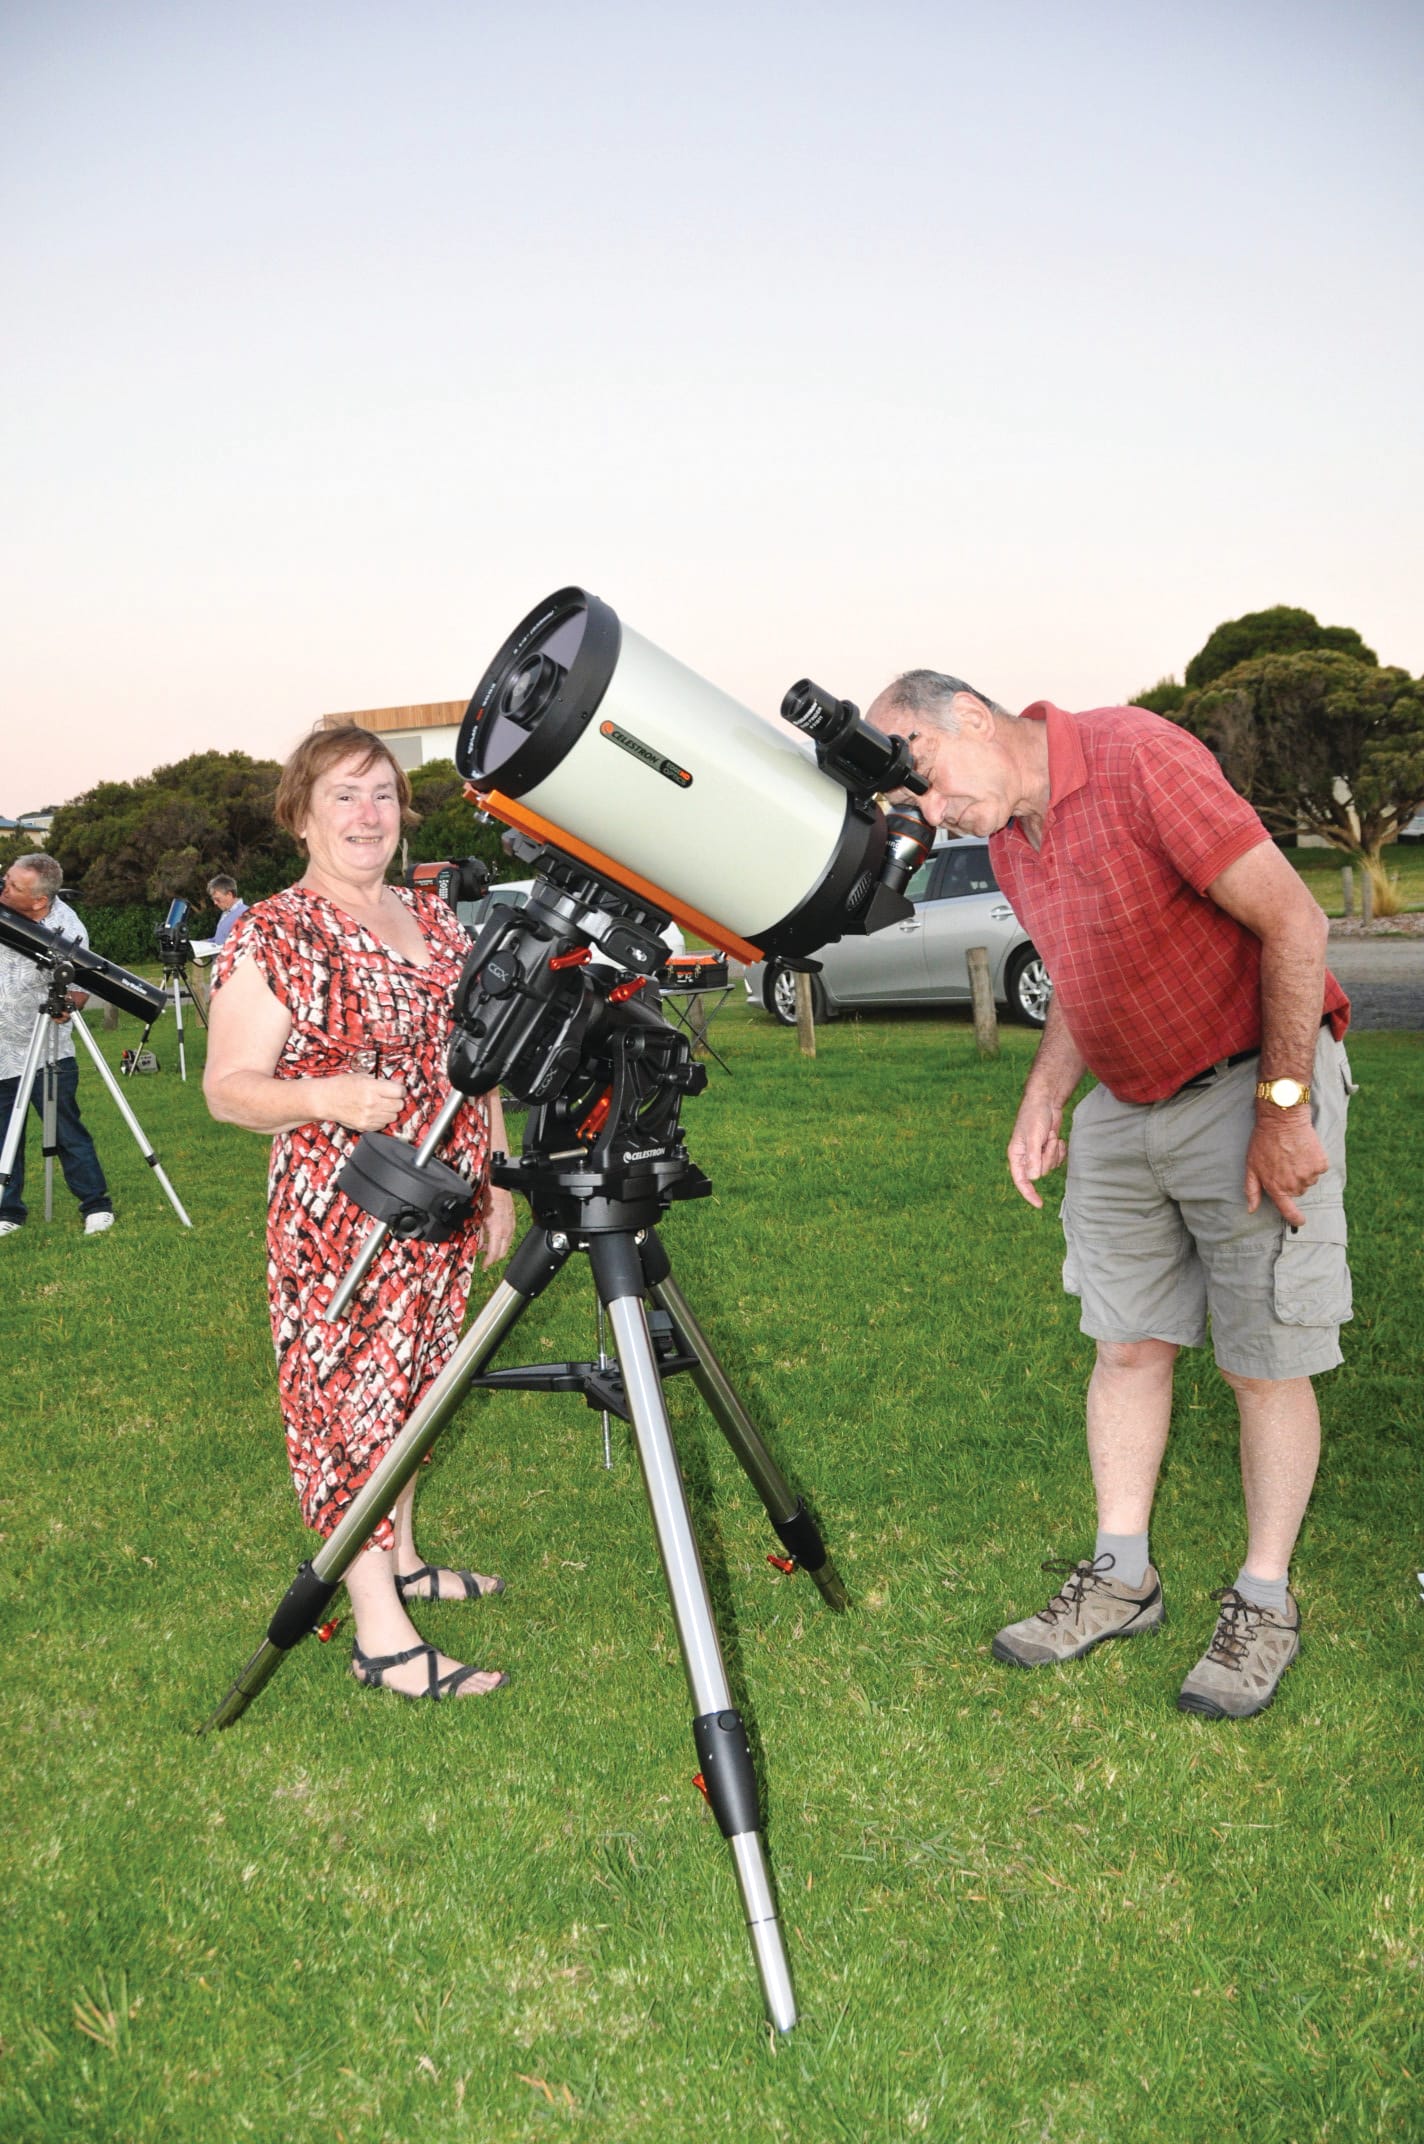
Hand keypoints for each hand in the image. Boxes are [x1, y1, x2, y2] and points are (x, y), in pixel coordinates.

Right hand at [324, 1074, 405, 1131]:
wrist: (325, 1100)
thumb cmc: (341, 1086)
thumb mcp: (361, 1076)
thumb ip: (379, 1082)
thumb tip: (394, 1085)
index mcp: (372, 1088)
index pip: (399, 1092)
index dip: (400, 1090)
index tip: (397, 1090)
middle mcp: (372, 1104)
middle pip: (399, 1105)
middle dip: (396, 1100)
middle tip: (390, 1098)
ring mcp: (369, 1117)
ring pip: (393, 1117)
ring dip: (390, 1111)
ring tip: (380, 1106)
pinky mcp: (364, 1126)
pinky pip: (382, 1125)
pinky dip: (381, 1120)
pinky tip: (374, 1113)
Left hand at [480, 1184, 516, 1267]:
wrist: (500, 1191)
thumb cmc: (490, 1202)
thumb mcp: (480, 1220)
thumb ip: (480, 1235)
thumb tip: (479, 1245)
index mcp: (497, 1232)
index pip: (493, 1254)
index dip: (488, 1262)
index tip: (484, 1266)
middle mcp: (506, 1232)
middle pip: (502, 1253)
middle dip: (493, 1258)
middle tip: (485, 1259)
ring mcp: (511, 1229)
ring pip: (506, 1247)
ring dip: (498, 1250)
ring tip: (488, 1247)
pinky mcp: (513, 1225)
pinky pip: (509, 1239)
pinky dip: (502, 1243)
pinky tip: (495, 1239)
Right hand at [1007, 1091, 1068, 1208]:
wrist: (1046, 1101)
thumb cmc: (1035, 1116)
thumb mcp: (1033, 1136)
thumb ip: (1033, 1157)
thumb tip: (1033, 1179)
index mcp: (1016, 1155)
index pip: (1021, 1180)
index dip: (1029, 1194)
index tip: (1040, 1205)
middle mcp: (1026, 1157)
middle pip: (1041, 1172)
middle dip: (1048, 1157)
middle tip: (1049, 1140)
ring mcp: (1037, 1154)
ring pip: (1050, 1166)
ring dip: (1055, 1152)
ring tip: (1052, 1136)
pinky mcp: (1048, 1149)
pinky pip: (1057, 1160)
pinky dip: (1060, 1150)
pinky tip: (1058, 1138)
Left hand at [1245, 1111, 1328, 1227]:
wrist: (1282, 1120)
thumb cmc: (1263, 1141)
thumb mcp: (1251, 1166)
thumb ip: (1252, 1190)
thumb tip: (1251, 1209)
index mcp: (1276, 1188)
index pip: (1288, 1211)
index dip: (1295, 1218)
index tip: (1300, 1221)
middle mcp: (1294, 1185)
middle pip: (1298, 1191)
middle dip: (1292, 1181)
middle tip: (1284, 1164)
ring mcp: (1309, 1175)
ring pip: (1309, 1180)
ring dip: (1303, 1171)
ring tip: (1293, 1154)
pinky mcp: (1320, 1164)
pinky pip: (1319, 1169)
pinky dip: (1314, 1161)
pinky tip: (1304, 1150)